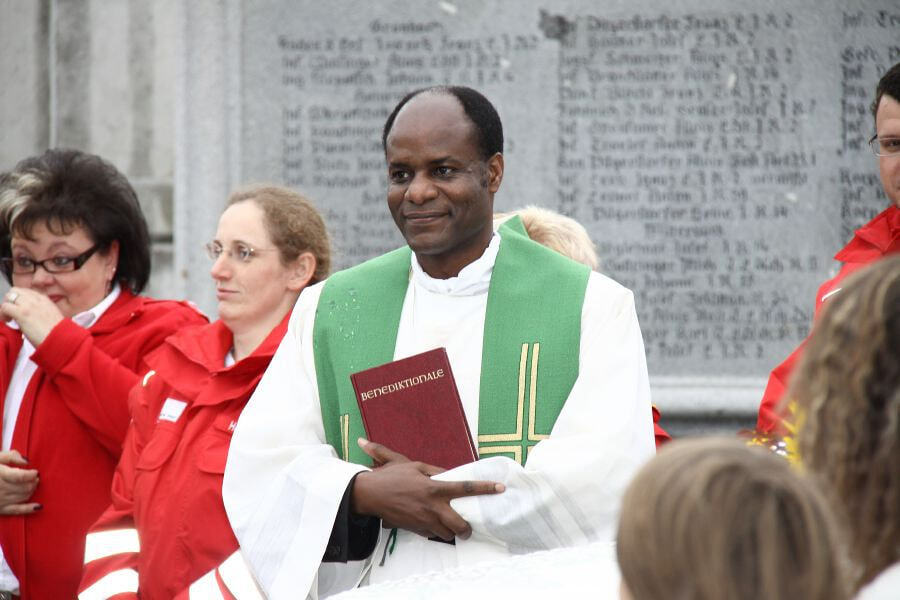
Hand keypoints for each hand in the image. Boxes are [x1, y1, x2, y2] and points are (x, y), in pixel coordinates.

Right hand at [0, 451, 39, 514]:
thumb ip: (12, 457)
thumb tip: (26, 461)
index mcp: (0, 475)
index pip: (20, 477)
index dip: (31, 474)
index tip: (35, 472)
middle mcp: (0, 488)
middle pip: (25, 487)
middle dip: (34, 482)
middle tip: (35, 478)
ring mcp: (0, 500)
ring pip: (24, 496)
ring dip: (32, 491)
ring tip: (32, 485)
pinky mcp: (0, 509)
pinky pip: (17, 510)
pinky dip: (29, 509)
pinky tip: (38, 506)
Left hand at [1, 287, 63, 346]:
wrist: (60, 338)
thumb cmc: (58, 333)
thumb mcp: (52, 316)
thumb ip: (42, 311)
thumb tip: (32, 316)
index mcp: (44, 299)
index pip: (26, 292)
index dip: (20, 300)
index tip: (19, 309)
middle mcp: (36, 299)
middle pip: (15, 291)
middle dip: (10, 300)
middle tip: (11, 312)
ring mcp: (28, 305)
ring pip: (8, 296)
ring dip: (6, 306)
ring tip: (9, 318)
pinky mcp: (21, 313)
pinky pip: (4, 307)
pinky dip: (3, 314)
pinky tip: (7, 321)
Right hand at [350, 438, 503, 540]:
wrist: (368, 494)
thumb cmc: (390, 476)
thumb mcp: (411, 464)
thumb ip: (432, 469)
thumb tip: (448, 471)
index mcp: (433, 487)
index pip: (465, 488)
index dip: (484, 488)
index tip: (500, 488)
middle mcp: (432, 506)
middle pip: (459, 524)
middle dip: (467, 528)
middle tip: (469, 526)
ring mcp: (423, 520)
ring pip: (447, 534)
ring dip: (452, 531)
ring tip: (452, 525)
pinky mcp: (415, 529)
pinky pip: (432, 534)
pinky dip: (436, 532)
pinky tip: (434, 524)